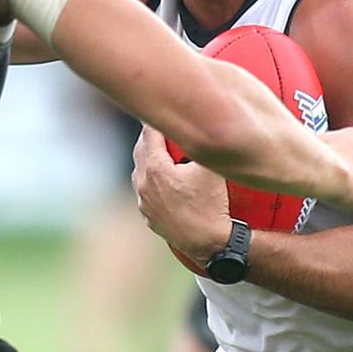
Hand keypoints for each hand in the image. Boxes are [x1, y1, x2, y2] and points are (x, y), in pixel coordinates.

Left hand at [132, 126, 231, 264]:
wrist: (210, 243)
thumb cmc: (211, 204)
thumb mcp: (211, 168)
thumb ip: (202, 144)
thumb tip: (201, 127)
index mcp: (155, 169)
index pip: (150, 134)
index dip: (155, 119)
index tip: (159, 108)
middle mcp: (144, 184)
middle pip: (141, 151)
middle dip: (149, 137)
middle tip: (159, 126)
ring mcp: (144, 203)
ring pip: (140, 173)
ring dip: (148, 160)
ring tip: (159, 152)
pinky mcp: (149, 217)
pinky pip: (145, 192)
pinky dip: (150, 181)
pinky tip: (162, 180)